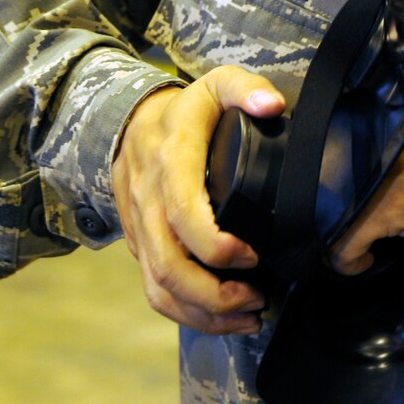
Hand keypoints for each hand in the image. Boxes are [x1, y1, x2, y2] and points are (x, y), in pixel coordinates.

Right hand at [112, 65, 285, 333]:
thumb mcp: (216, 84)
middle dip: (216, 296)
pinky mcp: (140, 245)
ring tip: (249, 318)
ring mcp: (141, 228)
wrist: (130, 122)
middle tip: (259, 300)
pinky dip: (188, 314)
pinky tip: (224, 319)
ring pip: (160, 287)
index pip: (184, 216)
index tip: (254, 256)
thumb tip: (272, 105)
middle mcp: (149, 201)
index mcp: (171, 163)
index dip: (217, 247)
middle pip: (170, 266)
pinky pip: (156, 290)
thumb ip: (245, 89)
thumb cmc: (185, 109)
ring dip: (204, 314)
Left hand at [329, 82, 403, 273]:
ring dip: (339, 227)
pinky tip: (362, 262)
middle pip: (334, 169)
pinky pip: (346, 239)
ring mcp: (383, 173)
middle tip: (357, 215)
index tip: (365, 184)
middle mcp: (383, 137)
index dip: (353, 165)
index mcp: (401, 110)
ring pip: (332, 203)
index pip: (353, 135)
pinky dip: (347, 257)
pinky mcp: (390, 208)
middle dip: (341, 197)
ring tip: (354, 241)